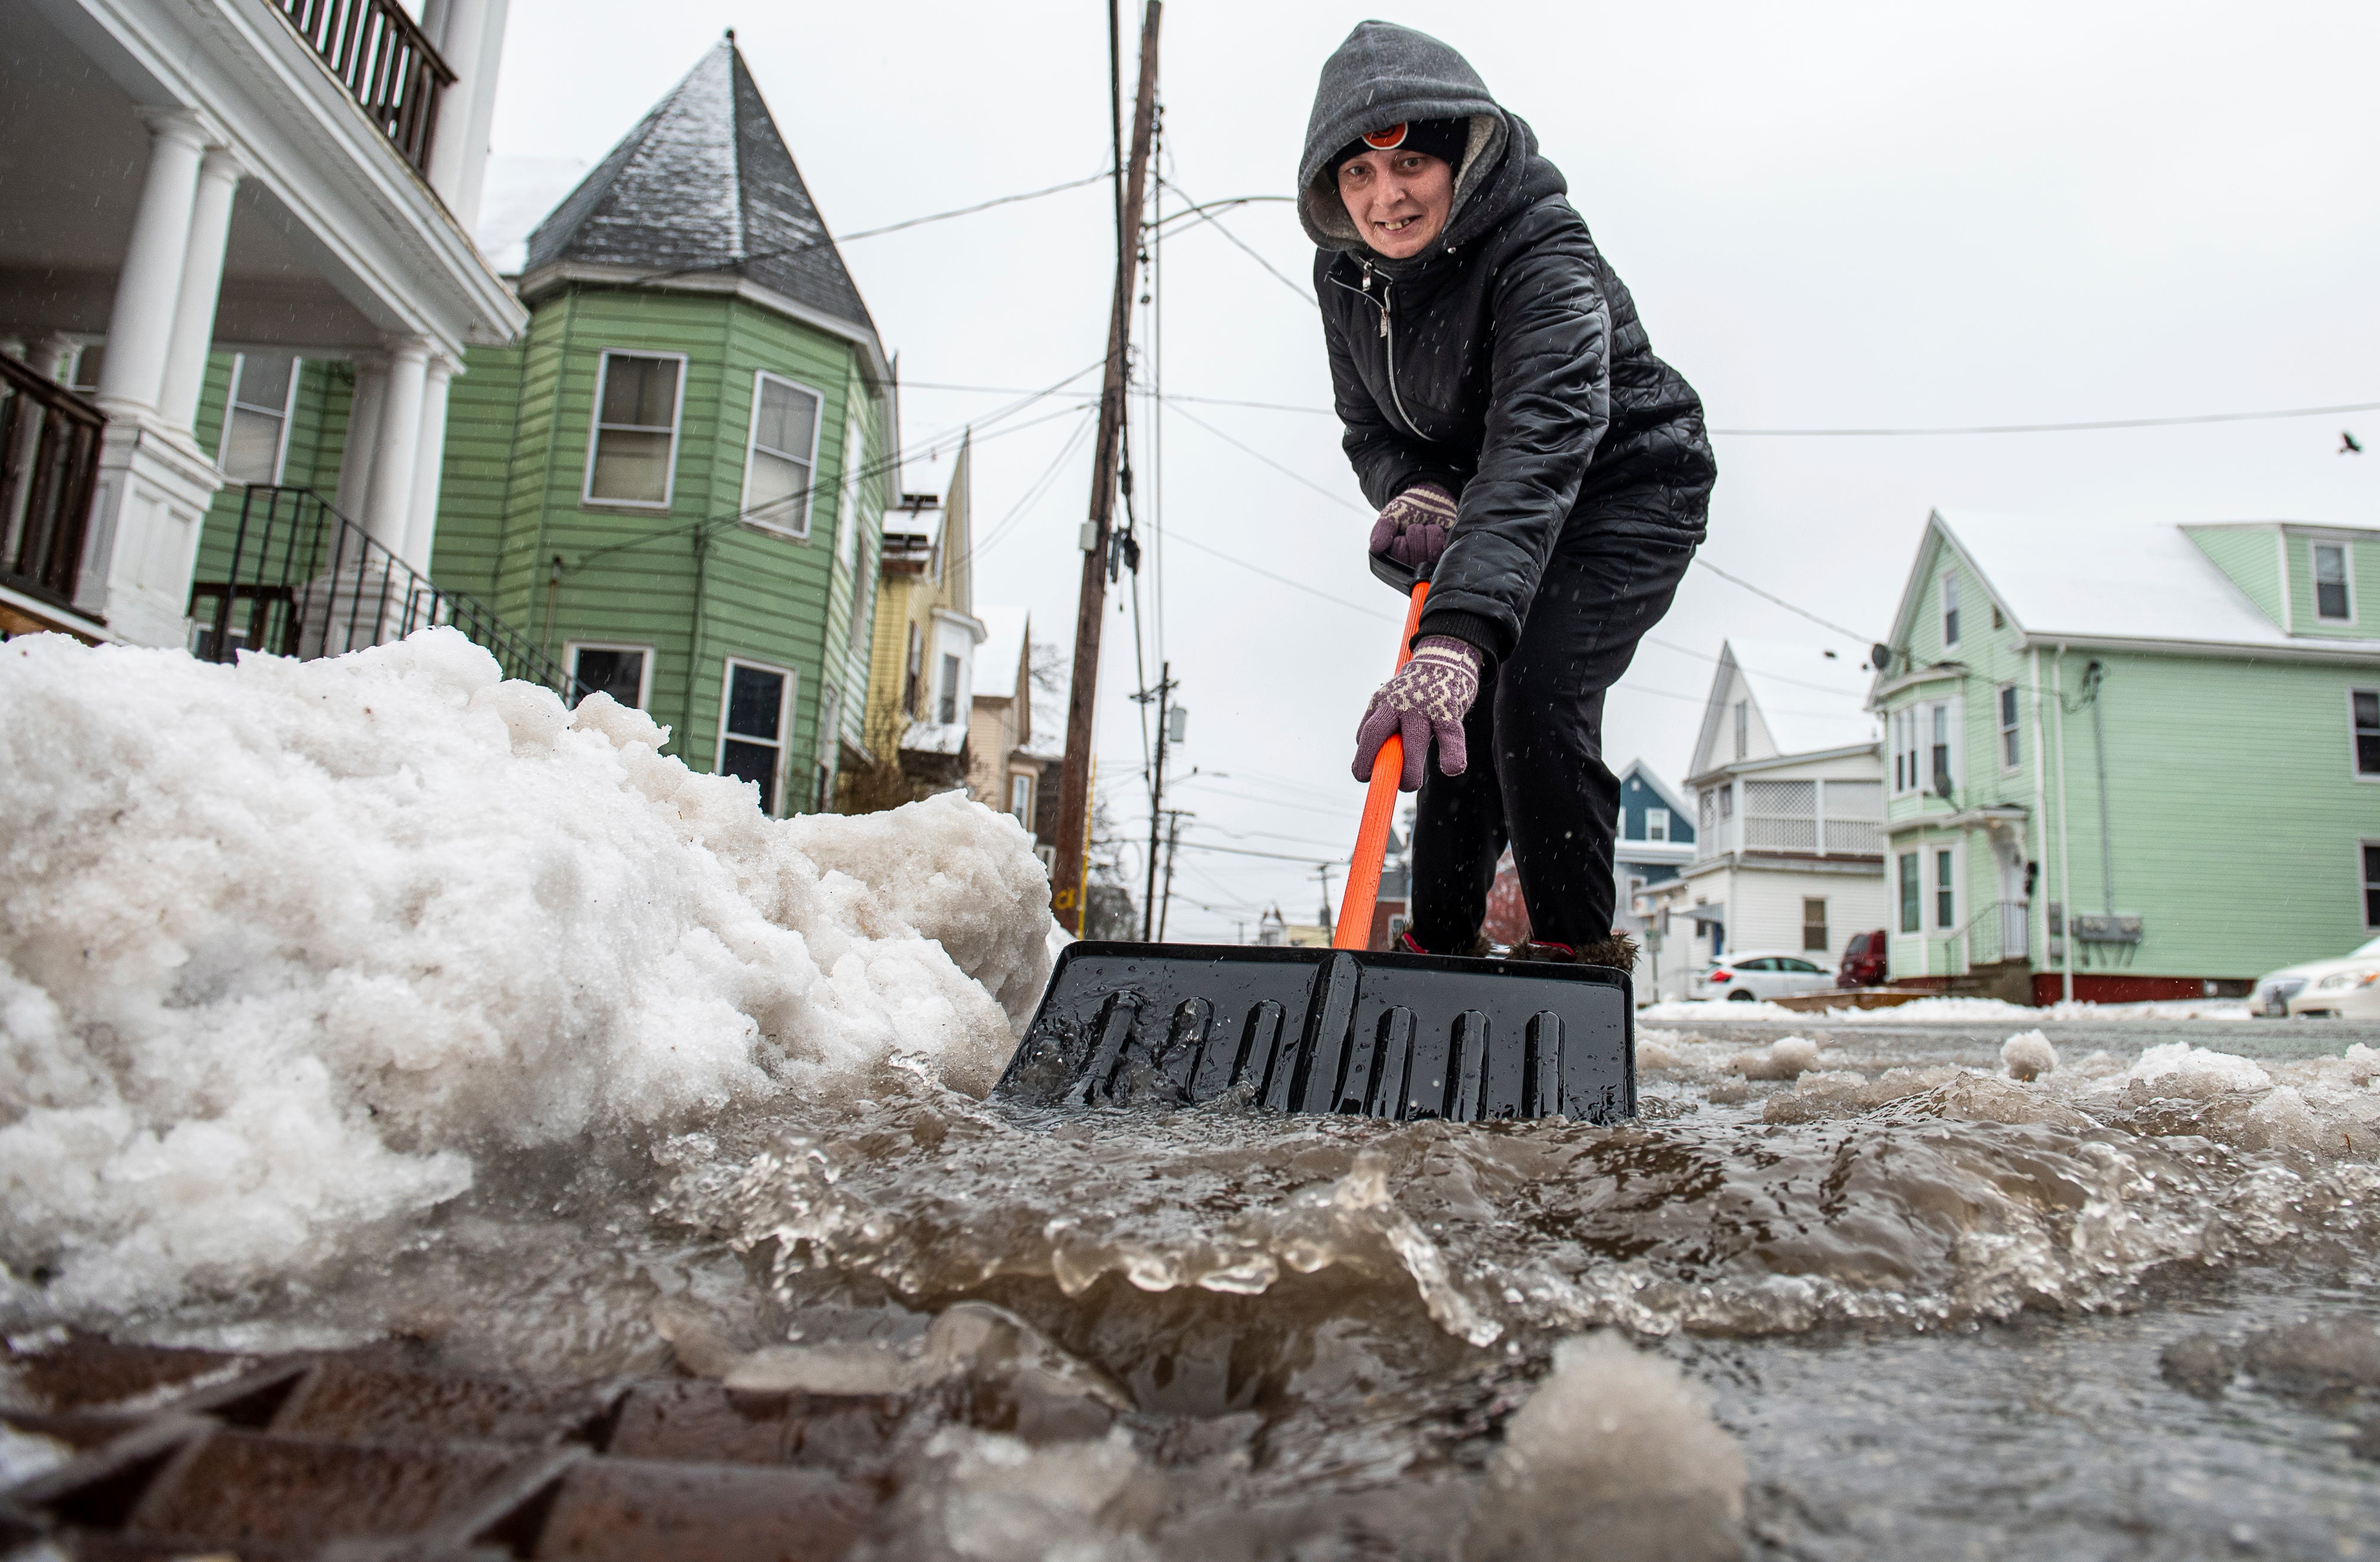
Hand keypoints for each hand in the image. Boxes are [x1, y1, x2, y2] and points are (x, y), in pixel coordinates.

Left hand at [1352, 636, 1481, 790]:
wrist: (1446, 657)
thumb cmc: (1417, 691)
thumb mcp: (1393, 702)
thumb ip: (1383, 728)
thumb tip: (1375, 764)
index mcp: (1382, 703)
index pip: (1366, 733)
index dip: (1363, 759)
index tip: (1364, 776)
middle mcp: (1398, 703)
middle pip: (1377, 733)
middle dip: (1377, 763)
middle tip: (1386, 783)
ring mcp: (1423, 706)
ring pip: (1413, 740)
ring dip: (1410, 769)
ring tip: (1411, 784)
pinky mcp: (1449, 710)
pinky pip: (1450, 737)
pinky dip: (1452, 755)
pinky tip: (1452, 768)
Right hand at [1366, 483, 1457, 571]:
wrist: (1429, 497)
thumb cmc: (1407, 509)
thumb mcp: (1389, 517)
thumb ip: (1382, 531)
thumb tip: (1375, 548)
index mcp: (1395, 559)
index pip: (1397, 560)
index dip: (1400, 543)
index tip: (1402, 533)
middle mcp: (1413, 565)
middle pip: (1415, 560)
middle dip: (1415, 536)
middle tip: (1415, 526)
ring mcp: (1431, 562)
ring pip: (1431, 557)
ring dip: (1429, 534)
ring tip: (1427, 526)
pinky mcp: (1445, 555)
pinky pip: (1444, 554)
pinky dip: (1439, 537)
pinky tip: (1436, 530)